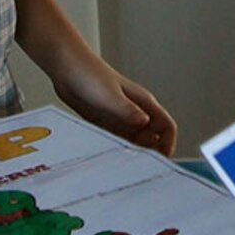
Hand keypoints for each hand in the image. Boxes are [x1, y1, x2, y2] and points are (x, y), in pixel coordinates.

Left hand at [52, 50, 177, 156]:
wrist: (66, 67)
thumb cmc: (89, 73)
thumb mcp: (109, 95)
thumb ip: (127, 110)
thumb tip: (145, 122)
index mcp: (143, 102)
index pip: (166, 126)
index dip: (168, 143)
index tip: (161, 159)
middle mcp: (135, 112)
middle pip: (153, 139)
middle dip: (150, 154)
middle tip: (139, 167)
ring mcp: (120, 118)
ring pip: (135, 142)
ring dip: (133, 154)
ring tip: (124, 166)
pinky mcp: (106, 123)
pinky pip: (118, 141)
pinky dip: (118, 151)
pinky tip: (110, 159)